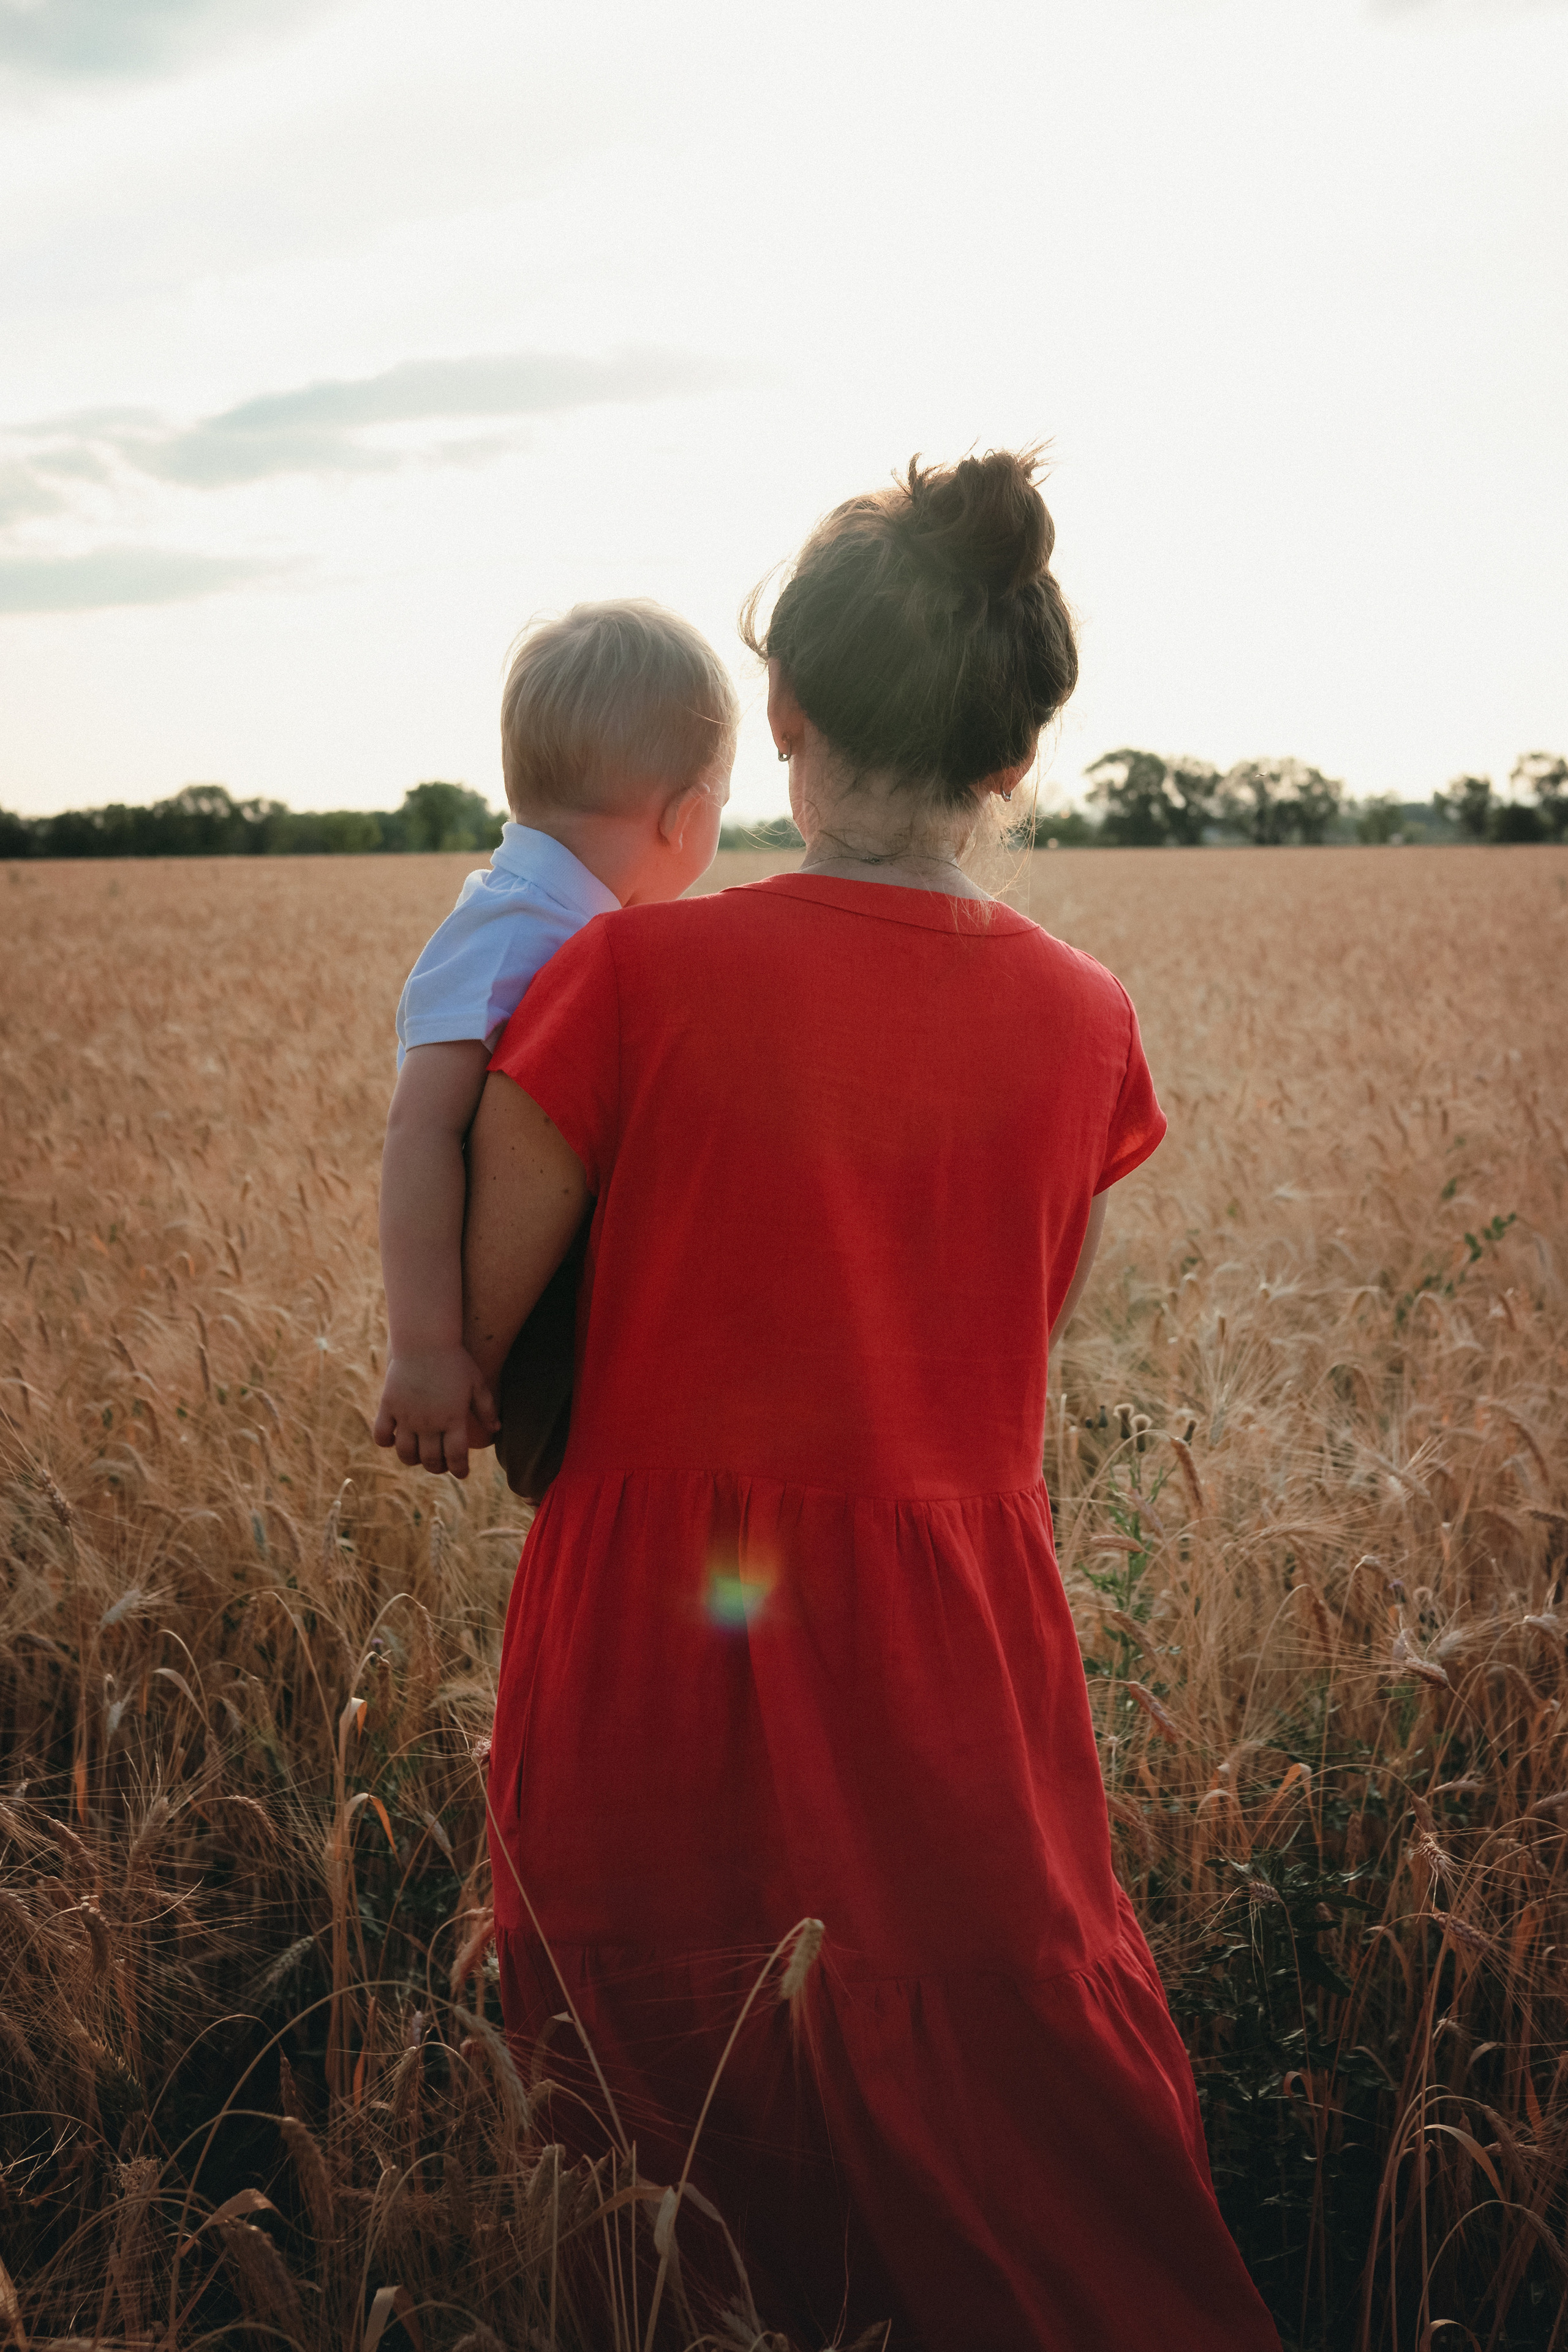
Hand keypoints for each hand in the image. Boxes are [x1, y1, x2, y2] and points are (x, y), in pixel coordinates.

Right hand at [373, 1348, 498, 1479]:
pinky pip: (382, 1435)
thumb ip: (486, 1408)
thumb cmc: (455, 1360)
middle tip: (441, 1464)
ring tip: (419, 1454)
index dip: (459, 1470)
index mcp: (453, 1418)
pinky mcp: (388, 1406)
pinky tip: (395, 1438)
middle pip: (431, 1460)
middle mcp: (429, 1422)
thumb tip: (496, 1429)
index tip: (462, 1473)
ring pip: (406, 1453)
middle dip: (438, 1467)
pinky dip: (386, 1442)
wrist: (425, 1340)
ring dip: (413, 1459)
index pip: (456, 1457)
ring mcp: (407, 1416)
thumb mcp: (476, 1383)